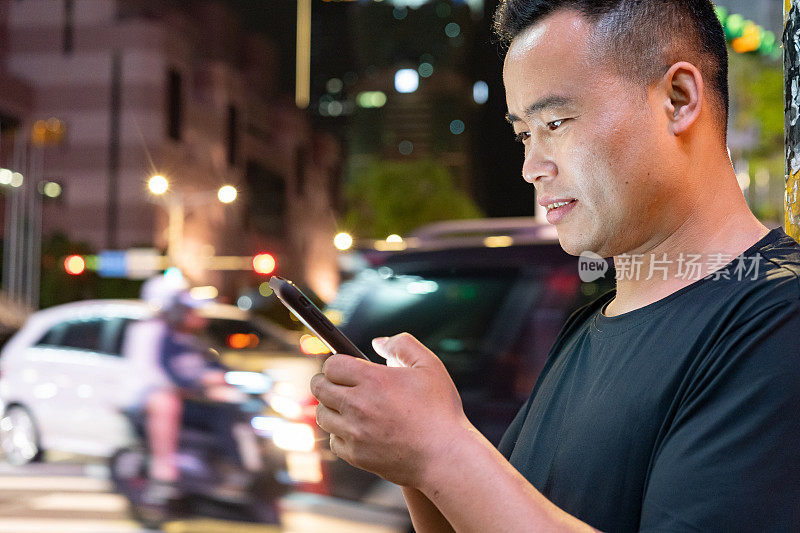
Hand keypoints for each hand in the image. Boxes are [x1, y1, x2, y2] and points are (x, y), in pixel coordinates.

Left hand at [310, 333, 471, 487]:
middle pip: (319, 387)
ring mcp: (354, 432)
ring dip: (332, 408)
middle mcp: (358, 405)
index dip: (336, 363)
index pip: (332, 365)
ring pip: (322, 415)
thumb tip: (378, 342)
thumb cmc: (441, 411)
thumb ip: (402, 345)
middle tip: (339, 384)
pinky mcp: (356, 455)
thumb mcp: (429, 366)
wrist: (446, 456)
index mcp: (373, 380)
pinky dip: (341, 435)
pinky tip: (358, 430)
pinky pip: (334, 441)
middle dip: (327, 382)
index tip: (344, 367)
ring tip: (349, 407)